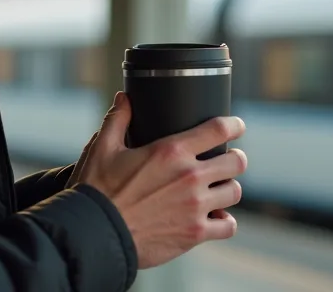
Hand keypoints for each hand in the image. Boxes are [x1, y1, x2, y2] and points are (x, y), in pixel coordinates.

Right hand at [73, 92, 246, 268]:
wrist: (95, 235)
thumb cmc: (96, 190)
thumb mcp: (102, 148)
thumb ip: (117, 119)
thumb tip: (124, 98)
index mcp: (171, 151)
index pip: (219, 129)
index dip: (234, 125)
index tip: (236, 126)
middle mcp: (190, 177)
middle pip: (236, 162)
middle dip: (234, 158)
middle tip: (227, 160)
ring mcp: (195, 206)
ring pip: (235, 192)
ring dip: (228, 188)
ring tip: (219, 188)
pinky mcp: (195, 233)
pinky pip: (228, 225)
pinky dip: (225, 221)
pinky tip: (216, 217)